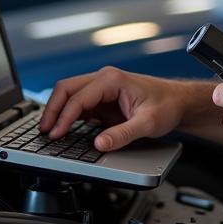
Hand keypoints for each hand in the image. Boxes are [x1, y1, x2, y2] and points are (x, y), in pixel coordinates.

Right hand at [39, 67, 188, 151]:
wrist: (178, 101)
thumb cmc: (167, 105)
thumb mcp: (148, 123)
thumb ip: (123, 134)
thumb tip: (99, 144)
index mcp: (112, 80)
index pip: (78, 97)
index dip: (64, 117)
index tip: (56, 135)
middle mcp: (104, 79)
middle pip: (66, 89)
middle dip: (52, 110)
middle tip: (44, 132)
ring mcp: (102, 88)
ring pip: (69, 94)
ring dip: (57, 112)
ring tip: (49, 132)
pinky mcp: (102, 99)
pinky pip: (78, 104)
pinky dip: (67, 115)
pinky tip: (63, 130)